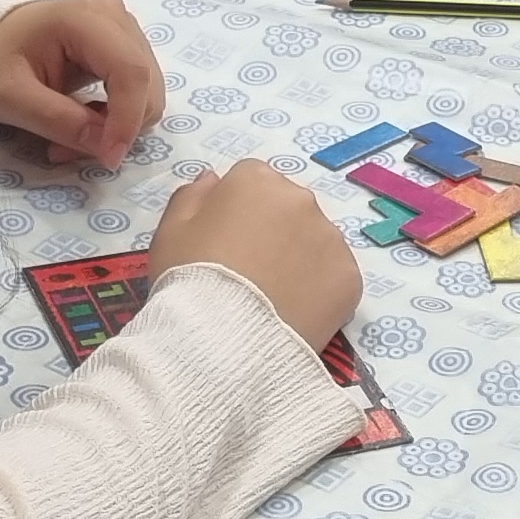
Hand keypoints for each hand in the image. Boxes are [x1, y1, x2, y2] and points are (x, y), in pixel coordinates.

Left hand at [0, 0, 162, 165]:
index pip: (130, 71)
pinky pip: (138, 89)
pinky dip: (118, 116)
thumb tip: (106, 148)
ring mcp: (124, 28)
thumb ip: (58, 121)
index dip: (127, 120)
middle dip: (119, 128)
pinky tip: (84, 121)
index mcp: (86, 18)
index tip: (108, 158)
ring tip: (71, 138)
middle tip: (68, 150)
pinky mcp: (125, 44)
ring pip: (146, 91)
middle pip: (145, 84)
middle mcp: (116, 16)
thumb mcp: (9, 97)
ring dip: (118, 126)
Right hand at [148, 160, 363, 349]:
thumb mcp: (170, 231)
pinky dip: (319, 289)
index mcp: (255, 180)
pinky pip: (334, 275)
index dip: (236, 212)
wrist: (222, 340)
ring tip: (272, 296)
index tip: (225, 243)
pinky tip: (293, 311)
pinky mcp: (349, 277)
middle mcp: (300, 199)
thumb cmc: (189, 279)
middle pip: (288, 207)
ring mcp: (330, 238)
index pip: (250, 181)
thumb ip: (192, 196)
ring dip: (298, 258)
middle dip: (273, 231)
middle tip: (250, 272)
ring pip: (314, 241)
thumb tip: (214, 179)